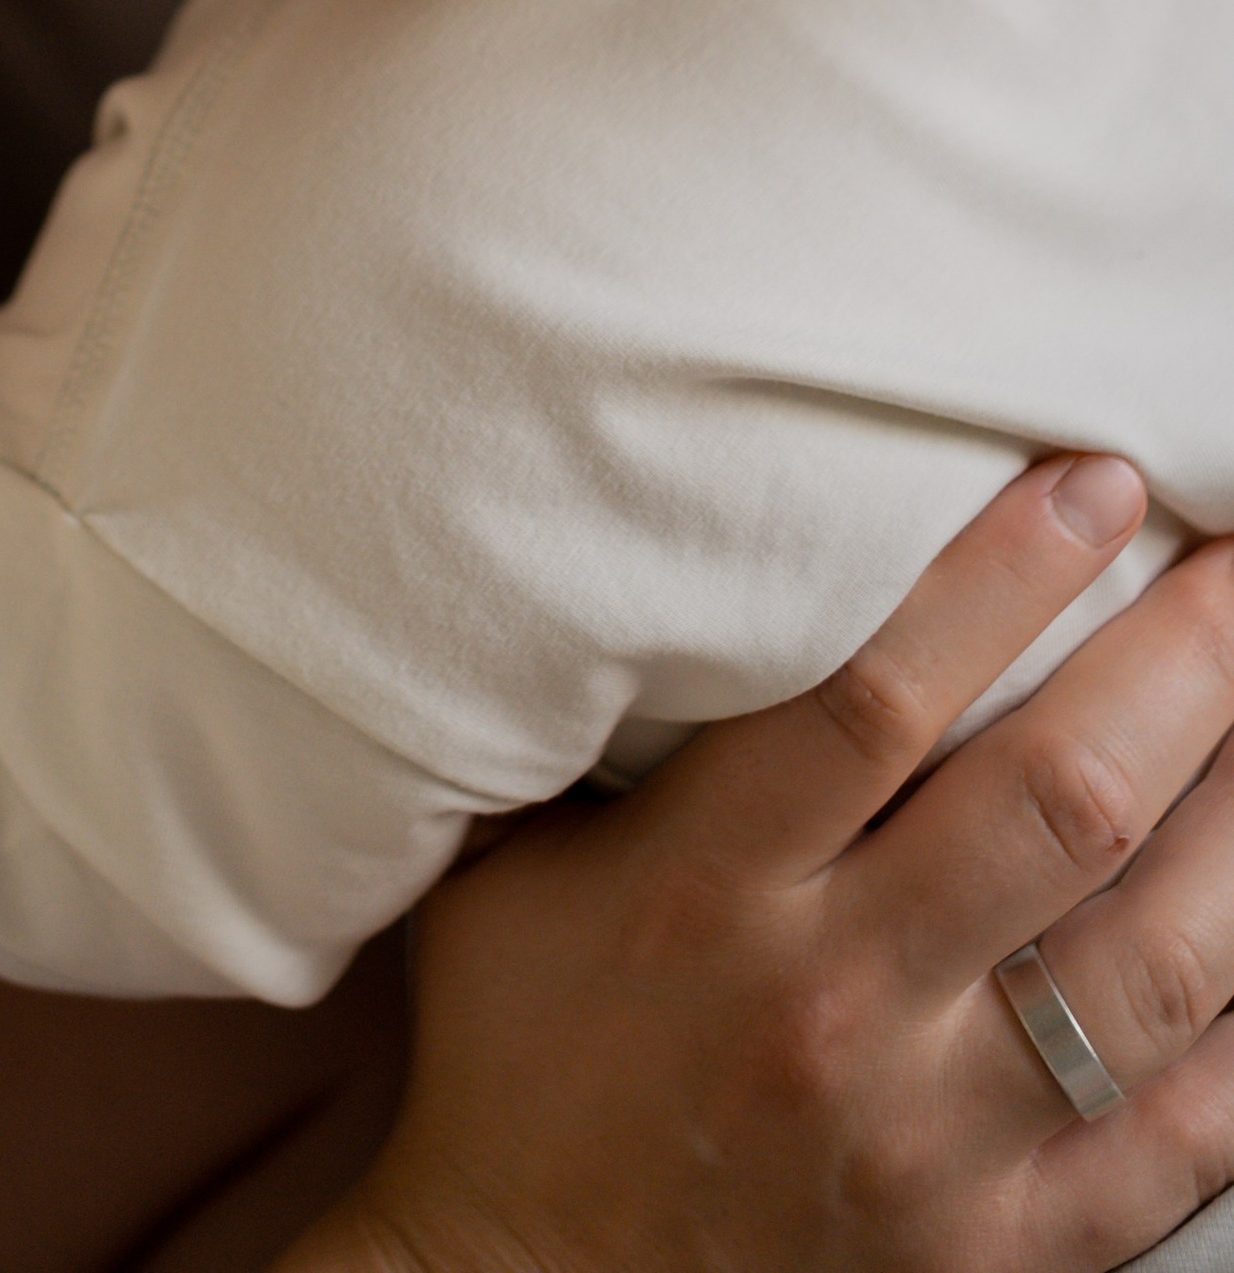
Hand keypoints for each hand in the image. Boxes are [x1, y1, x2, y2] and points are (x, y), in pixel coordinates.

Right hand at [291, 457, 1233, 1272]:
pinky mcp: (996, 1251)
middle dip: (1177, 666)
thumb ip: (604, 733)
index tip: (1094, 481)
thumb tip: (666, 557)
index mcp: (707, 891)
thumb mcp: (510, 865)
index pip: (876, 697)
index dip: (1001, 576)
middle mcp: (833, 1007)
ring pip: (1146, 963)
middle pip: (1050, 806)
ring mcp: (931, 1142)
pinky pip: (1176, 1143)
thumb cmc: (516, 1049)